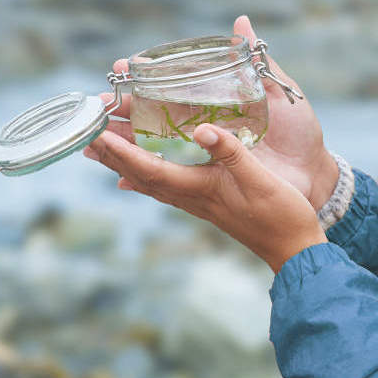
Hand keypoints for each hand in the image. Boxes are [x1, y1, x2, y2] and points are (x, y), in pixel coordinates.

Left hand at [84, 123, 326, 271]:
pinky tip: (139, 174)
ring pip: (150, 180)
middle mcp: (192, 197)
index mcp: (200, 189)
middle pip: (141, 175)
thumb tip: (201, 129)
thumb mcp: (260, 178)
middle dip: (111, 155)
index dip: (121, 151)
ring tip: (100, 148)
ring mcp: (199, 202)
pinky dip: (146, 173)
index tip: (94, 134)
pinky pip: (167, 185)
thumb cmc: (281, 215)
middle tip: (82, 134)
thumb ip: (232, 152)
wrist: (295, 248)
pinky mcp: (209, 202)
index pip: (150, 169)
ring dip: (123, 163)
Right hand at [98, 15, 338, 210]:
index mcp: (213, 106)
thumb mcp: (281, 93)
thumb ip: (258, 62)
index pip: (169, 87)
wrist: (315, 174)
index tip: (124, 65)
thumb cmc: (299, 133)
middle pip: (150, 119)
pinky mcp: (209, 183)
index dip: (144, 77)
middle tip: (95, 105)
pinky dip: (143, 181)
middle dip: (120, 111)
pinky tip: (121, 180)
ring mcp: (202, 158)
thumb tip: (241, 22)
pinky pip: (170, 182)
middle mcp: (201, 130)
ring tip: (94, 140)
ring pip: (150, 150)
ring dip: (121, 145)